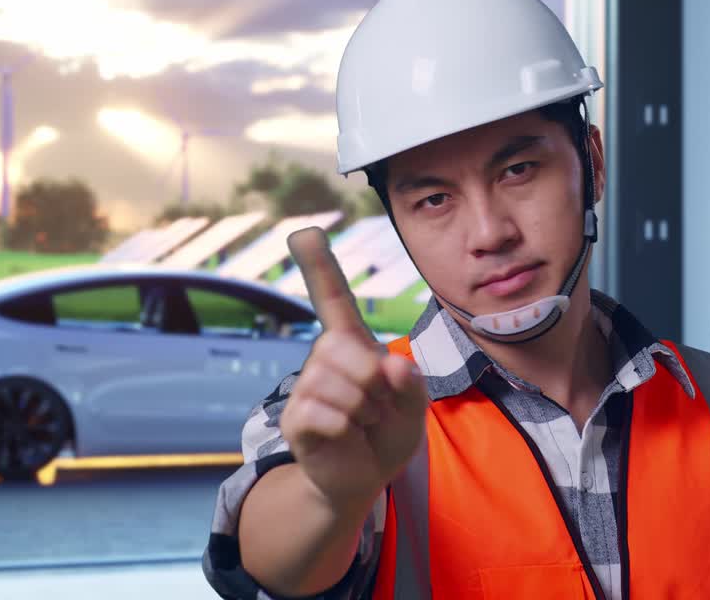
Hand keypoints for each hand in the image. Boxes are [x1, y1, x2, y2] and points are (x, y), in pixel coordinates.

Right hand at [281, 226, 427, 506]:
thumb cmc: (388, 432)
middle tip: (378, 407)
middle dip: (373, 382)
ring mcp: (305, 388)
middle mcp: (323, 358)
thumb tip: (391, 368)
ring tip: (363, 423)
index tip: (303, 232)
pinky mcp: (295, 419)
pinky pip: (324, 414)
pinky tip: (347, 436)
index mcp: (352, 343)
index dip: (319, 265)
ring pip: (337, 384)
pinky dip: (348, 429)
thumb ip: (412, 385)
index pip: (333, 298)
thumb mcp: (415, 406)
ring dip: (364, 410)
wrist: (365, 478)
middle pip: (344, 348)